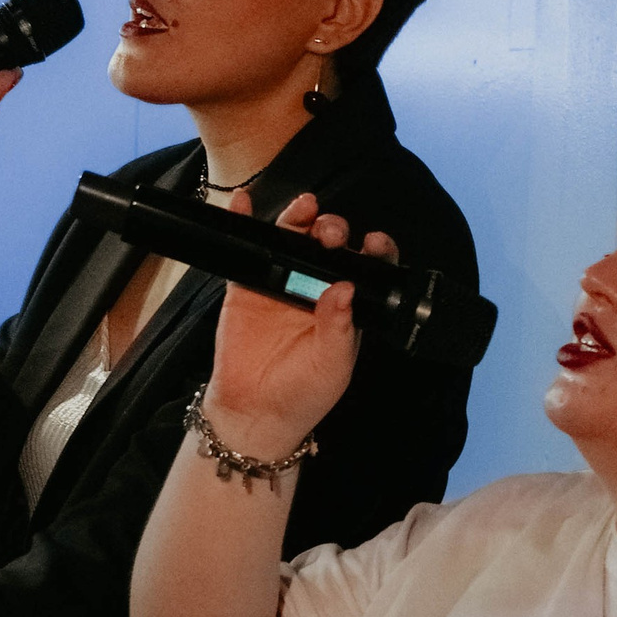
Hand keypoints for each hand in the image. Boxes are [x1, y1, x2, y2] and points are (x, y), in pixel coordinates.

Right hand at [202, 194, 395, 453]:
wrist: (255, 413)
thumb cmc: (304, 394)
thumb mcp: (332, 365)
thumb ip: (338, 327)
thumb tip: (344, 288)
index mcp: (345, 306)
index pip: (365, 267)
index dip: (372, 250)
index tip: (373, 242)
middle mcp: (316, 289)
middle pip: (328, 245)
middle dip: (332, 230)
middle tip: (330, 234)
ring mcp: (281, 284)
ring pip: (292, 239)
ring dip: (299, 218)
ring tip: (304, 207)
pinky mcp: (247, 287)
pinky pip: (248, 250)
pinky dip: (245, 223)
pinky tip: (244, 204)